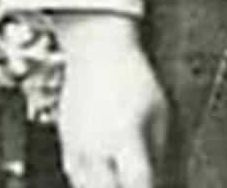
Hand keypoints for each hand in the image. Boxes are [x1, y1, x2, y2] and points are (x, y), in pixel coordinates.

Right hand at [54, 13, 168, 187]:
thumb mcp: (159, 109)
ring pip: (87, 187)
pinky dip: (88, 182)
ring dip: (105, 187)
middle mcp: (98, 145)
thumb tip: (161, 175)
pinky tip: (102, 178)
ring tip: (119, 177)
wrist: (96, 51)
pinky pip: (74, 175)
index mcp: (125, 136)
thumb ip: (159, 148)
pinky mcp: (65, 142)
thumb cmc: (133, 76)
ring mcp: (78, 145)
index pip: (137, 182)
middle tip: (135, 183)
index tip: (151, 187)